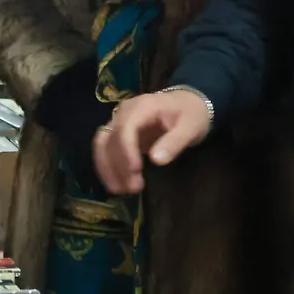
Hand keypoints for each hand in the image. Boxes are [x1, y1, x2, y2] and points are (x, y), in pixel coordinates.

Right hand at [94, 89, 210, 194]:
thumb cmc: (191, 114)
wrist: (187, 103)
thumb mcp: (190, 127)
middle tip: (133, 188)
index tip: (135, 171)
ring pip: (102, 145)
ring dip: (108, 168)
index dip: (127, 151)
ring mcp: (119, 122)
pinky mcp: (118, 134)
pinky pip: (105, 149)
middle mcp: (125, 112)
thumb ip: (174, 142)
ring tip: (121, 190)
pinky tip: (115, 183)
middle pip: (111, 138)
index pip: (125, 128)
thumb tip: (156, 160)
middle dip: (118, 165)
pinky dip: (106, 167)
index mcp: (143, 106)